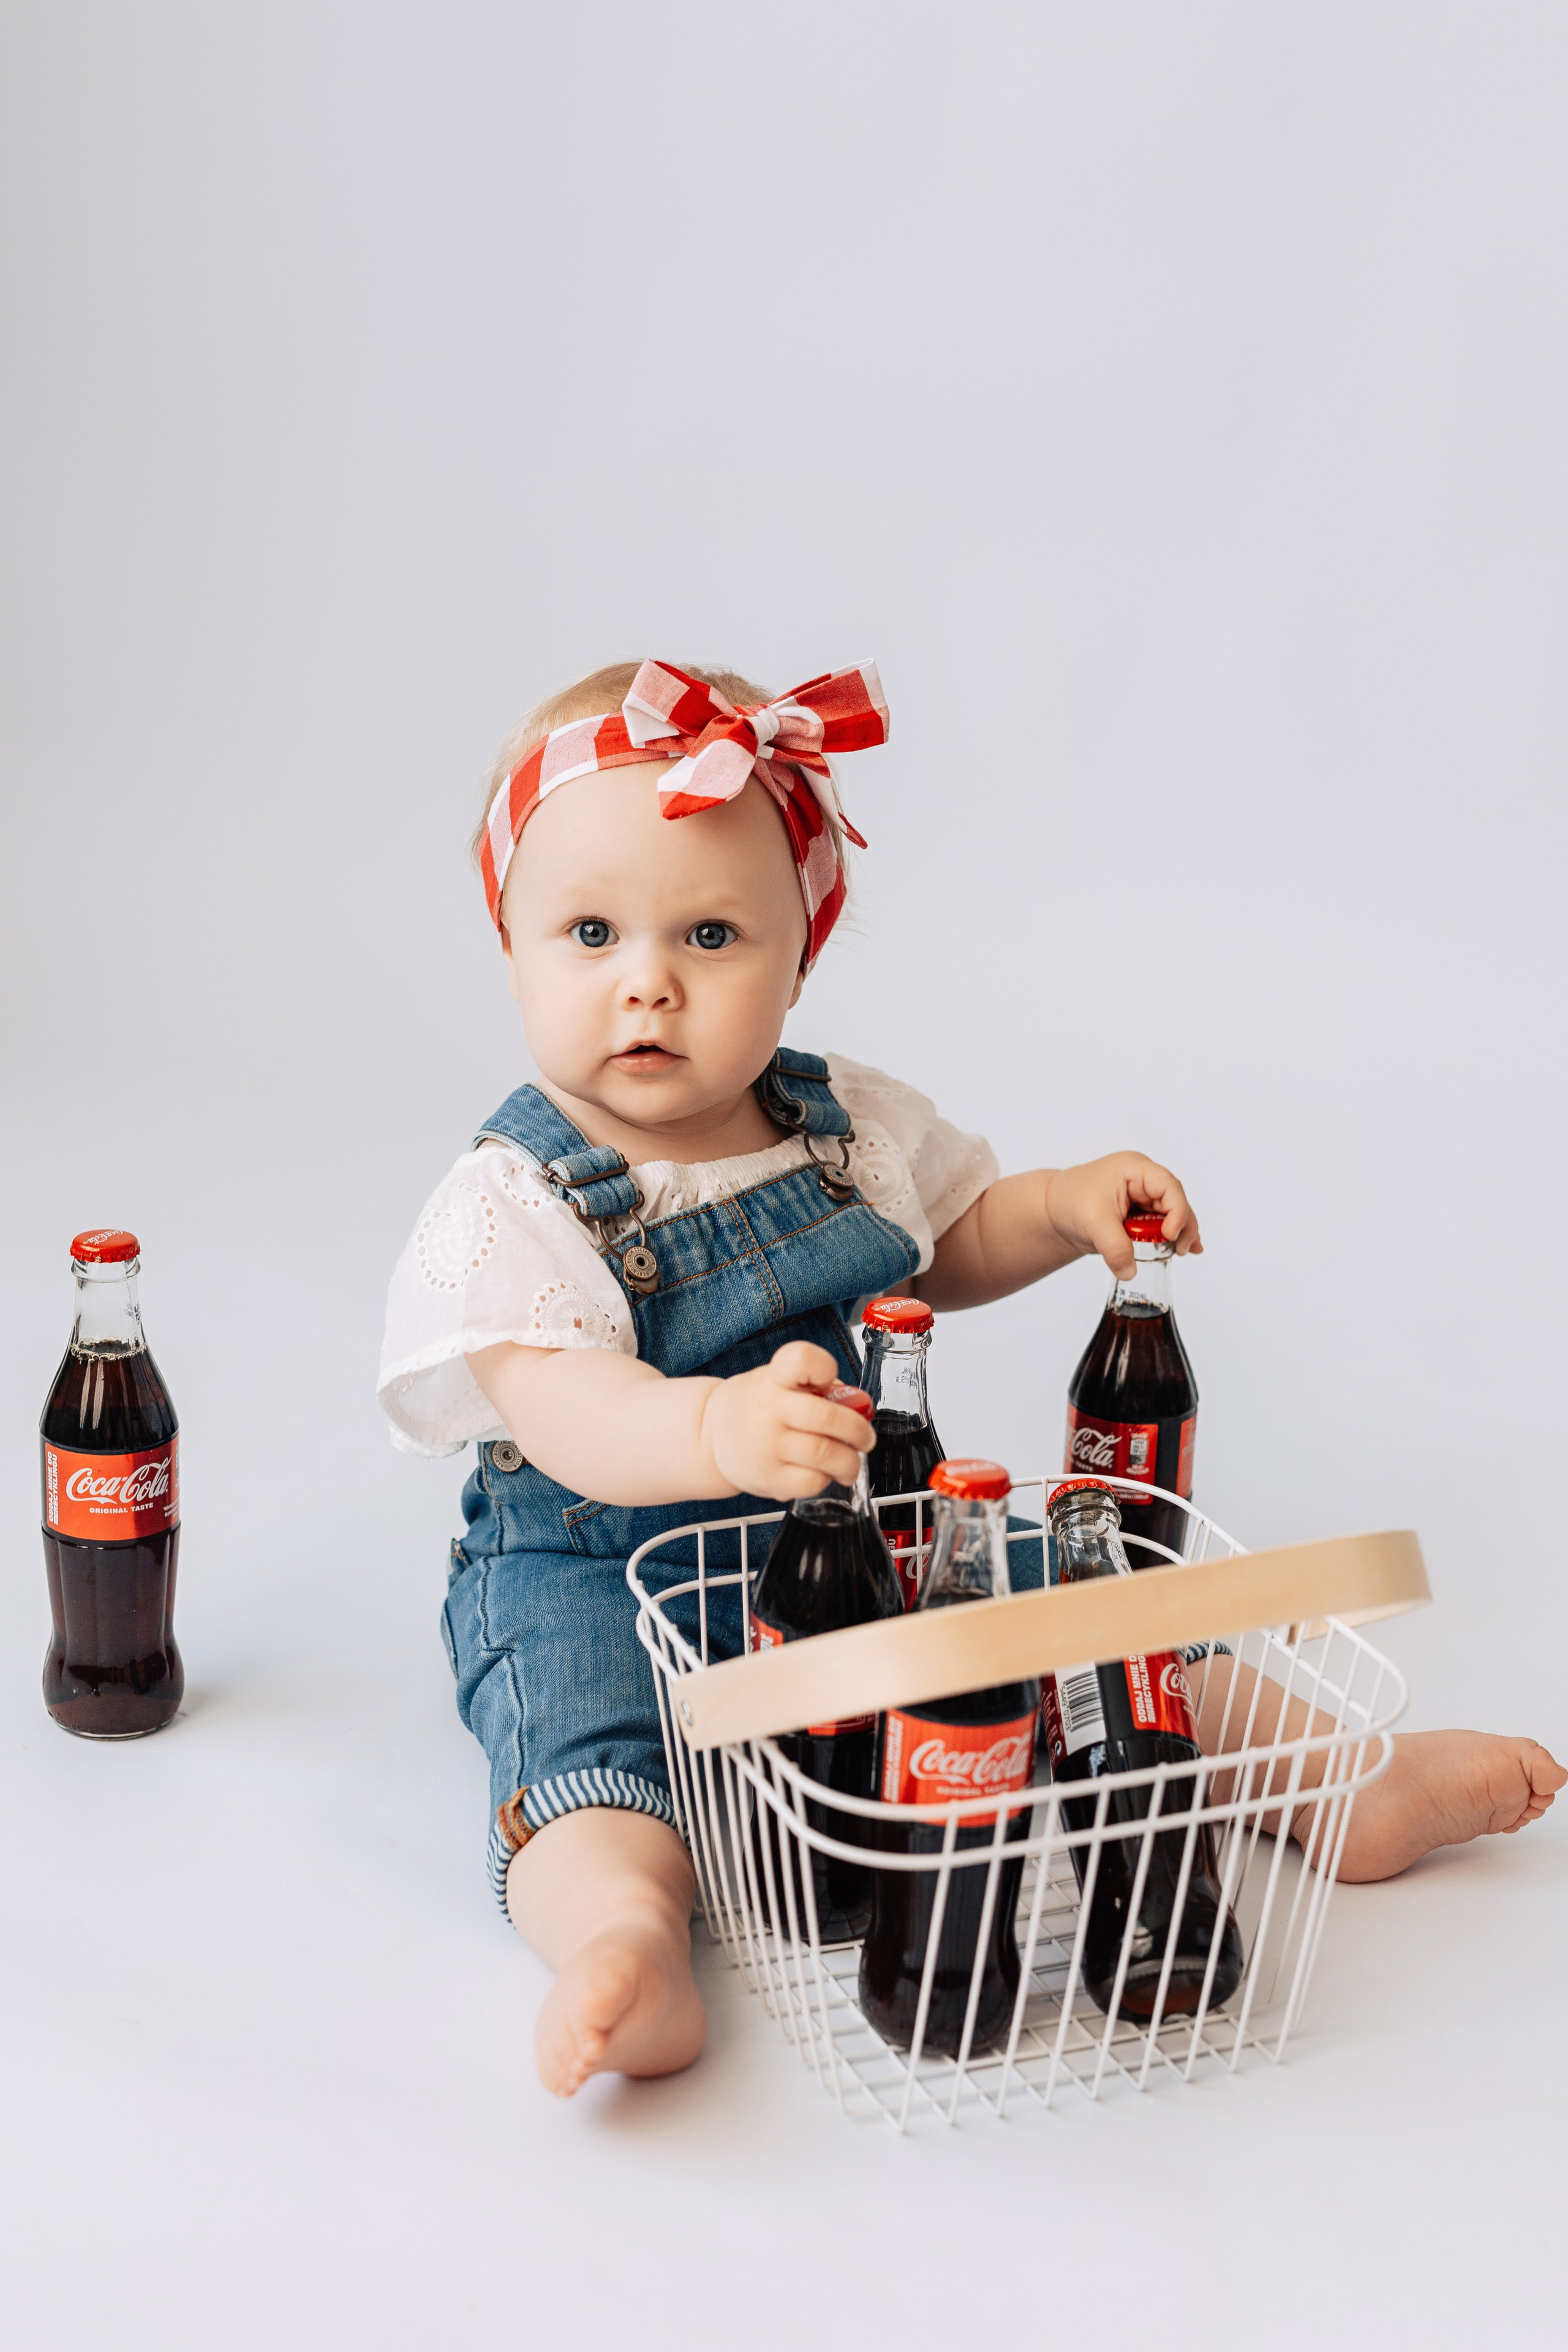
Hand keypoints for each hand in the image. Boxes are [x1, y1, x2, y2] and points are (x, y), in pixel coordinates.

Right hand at [701, 1341, 873, 1501]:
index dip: (823, 1368)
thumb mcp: (779, 1382)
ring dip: (849, 1461)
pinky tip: (823, 1474)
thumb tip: (859, 1407)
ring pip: (825, 1454)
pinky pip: (811, 1482)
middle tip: (865, 1438)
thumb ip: (820, 1389)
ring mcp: (767, 1445)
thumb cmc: (756, 1406)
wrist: (710, 1436)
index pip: (800, 1360)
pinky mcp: (768, 1477)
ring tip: (850, 1463)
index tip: (828, 1380)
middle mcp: (769, 1409)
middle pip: (826, 1417)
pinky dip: (827, 1479)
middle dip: (858, 1430)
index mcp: (775, 1378)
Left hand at [1043, 1154, 1201, 1282]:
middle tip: (1182, 1250)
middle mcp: (1143, 1180)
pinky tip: (1183, 1251)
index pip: (1167, 1185)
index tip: (1168, 1234)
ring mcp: (1143, 1197)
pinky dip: (1172, 1237)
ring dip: (1181, 1232)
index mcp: (1134, 1169)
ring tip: (1184, 1252)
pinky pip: (1162, 1224)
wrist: (1054, 1211)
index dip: (1176, 1209)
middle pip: (1175, 1200)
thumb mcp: (1092, 1223)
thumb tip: (1129, 1272)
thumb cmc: (1069, 1201)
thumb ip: (1114, 1247)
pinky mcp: (1141, 1214)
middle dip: (1183, 1225)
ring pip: (1173, 1213)